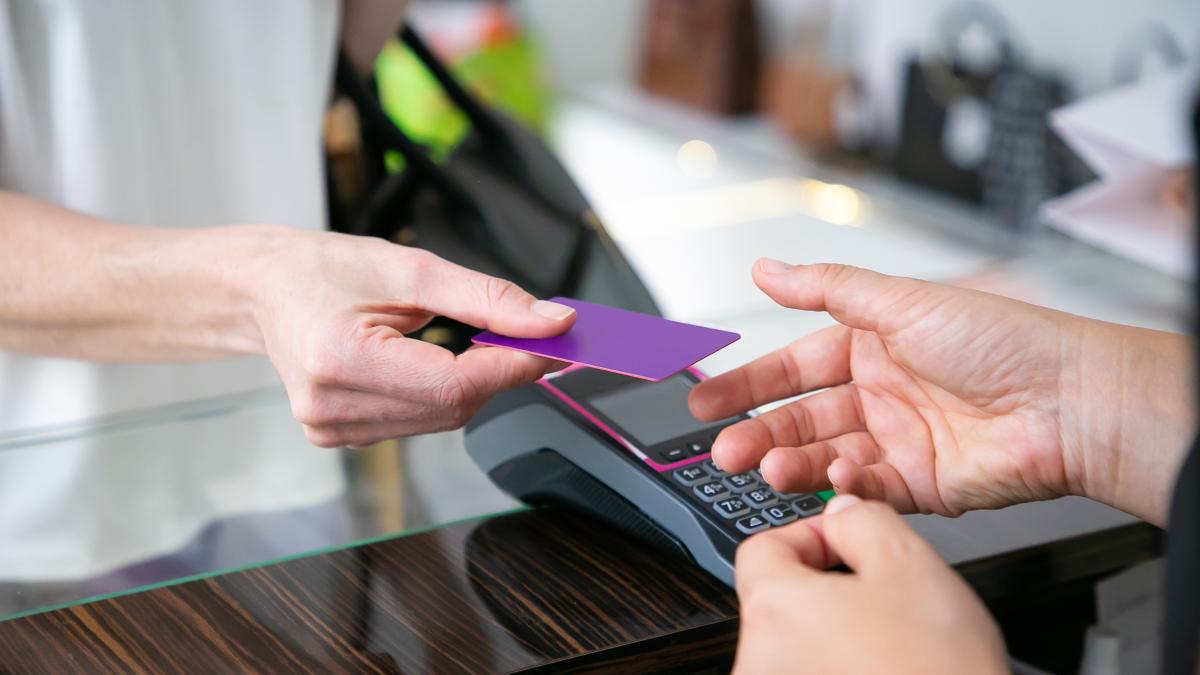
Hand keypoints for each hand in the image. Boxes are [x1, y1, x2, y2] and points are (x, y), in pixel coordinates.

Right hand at [248, 228, 574, 446]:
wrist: (263, 290)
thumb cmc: (324, 270)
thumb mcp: (411, 269)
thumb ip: (487, 298)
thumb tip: (551, 324)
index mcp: (340, 360)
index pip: (453, 385)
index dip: (513, 367)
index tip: (556, 344)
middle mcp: (331, 407)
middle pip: (452, 406)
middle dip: (500, 372)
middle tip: (531, 336)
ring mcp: (332, 429)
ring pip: (441, 418)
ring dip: (473, 383)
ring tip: (476, 342)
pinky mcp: (339, 437)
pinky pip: (418, 422)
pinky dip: (444, 394)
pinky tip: (434, 363)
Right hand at [690, 260, 1191, 523]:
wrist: (1068, 401)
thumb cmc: (1002, 341)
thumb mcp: (899, 301)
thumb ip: (825, 287)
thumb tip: (766, 267)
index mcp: (873, 345)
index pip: (794, 367)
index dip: (749, 383)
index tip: (706, 399)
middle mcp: (882, 393)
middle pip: (802, 417)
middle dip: (759, 432)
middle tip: (723, 447)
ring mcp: (900, 440)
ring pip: (827, 456)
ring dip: (793, 462)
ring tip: (768, 466)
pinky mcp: (922, 485)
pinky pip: (868, 489)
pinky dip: (844, 486)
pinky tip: (834, 479)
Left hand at [734, 495, 1006, 674]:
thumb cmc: (936, 673)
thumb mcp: (909, 565)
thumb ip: (863, 521)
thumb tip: (841, 512)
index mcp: (773, 611)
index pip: (763, 548)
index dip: (812, 536)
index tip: (848, 544)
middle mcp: (758, 660)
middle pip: (779, 601)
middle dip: (829, 588)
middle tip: (884, 598)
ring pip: (799, 645)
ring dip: (839, 635)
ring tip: (893, 645)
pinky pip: (813, 674)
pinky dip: (843, 669)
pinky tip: (886, 671)